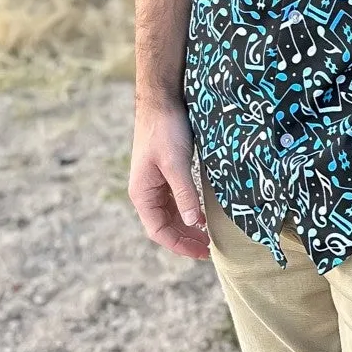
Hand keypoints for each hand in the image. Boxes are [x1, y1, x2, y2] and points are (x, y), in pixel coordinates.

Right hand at [129, 101, 208, 258]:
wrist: (161, 99)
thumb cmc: (165, 129)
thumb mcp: (177, 163)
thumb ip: (184, 194)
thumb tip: (194, 223)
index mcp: (142, 193)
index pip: (158, 231)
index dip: (179, 244)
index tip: (201, 252)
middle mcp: (146, 191)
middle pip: (164, 225)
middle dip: (185, 238)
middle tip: (209, 249)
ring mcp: (154, 181)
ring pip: (170, 213)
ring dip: (186, 226)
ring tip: (207, 236)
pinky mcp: (165, 171)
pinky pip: (174, 199)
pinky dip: (187, 209)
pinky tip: (201, 213)